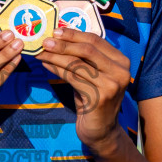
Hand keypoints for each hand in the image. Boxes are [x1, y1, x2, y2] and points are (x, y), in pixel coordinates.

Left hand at [38, 27, 132, 155]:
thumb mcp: (93, 75)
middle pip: (87, 49)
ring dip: (56, 56)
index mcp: (121, 60)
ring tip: (41, 52)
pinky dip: (57, 69)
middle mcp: (120, 71)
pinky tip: (46, 65)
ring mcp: (112, 85)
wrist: (101, 131)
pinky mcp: (100, 97)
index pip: (96, 40)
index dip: (74, 33)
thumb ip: (83, 58)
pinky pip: (73, 78)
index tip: (55, 30)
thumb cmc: (94, 100)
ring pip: (78, 64)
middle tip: (45, 40)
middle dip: (63, 43)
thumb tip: (58, 38)